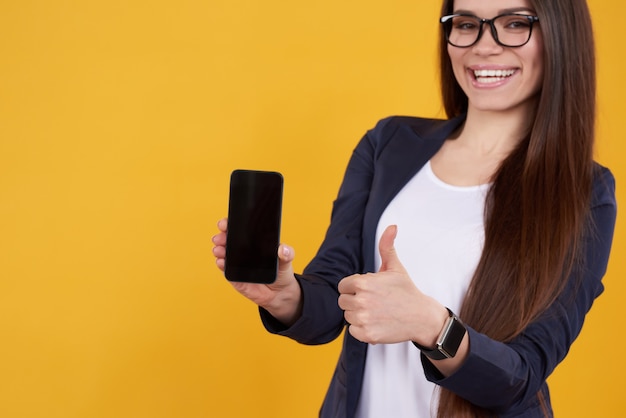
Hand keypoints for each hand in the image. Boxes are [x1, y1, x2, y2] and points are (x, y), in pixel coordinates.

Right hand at [212, 218, 301, 324]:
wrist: (279, 293)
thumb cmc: (281, 271)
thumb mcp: (286, 260)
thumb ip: (287, 254)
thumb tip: (283, 249)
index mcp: (255, 242)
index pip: (240, 230)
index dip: (231, 224)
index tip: (227, 223)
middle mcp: (243, 251)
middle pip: (228, 240)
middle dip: (222, 236)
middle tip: (221, 237)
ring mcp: (237, 263)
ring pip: (224, 253)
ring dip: (219, 249)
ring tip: (220, 249)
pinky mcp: (235, 276)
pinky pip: (226, 270)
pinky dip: (222, 265)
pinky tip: (221, 262)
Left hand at [337, 225, 447, 344]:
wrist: (421, 317)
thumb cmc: (406, 291)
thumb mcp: (395, 267)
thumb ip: (387, 246)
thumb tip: (392, 226)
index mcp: (362, 283)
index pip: (343, 286)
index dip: (355, 288)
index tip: (370, 291)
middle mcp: (361, 301)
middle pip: (343, 301)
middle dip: (355, 301)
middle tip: (374, 302)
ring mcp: (364, 319)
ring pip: (348, 316)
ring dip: (358, 315)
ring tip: (377, 312)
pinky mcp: (367, 335)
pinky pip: (352, 331)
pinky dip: (362, 329)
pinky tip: (376, 323)